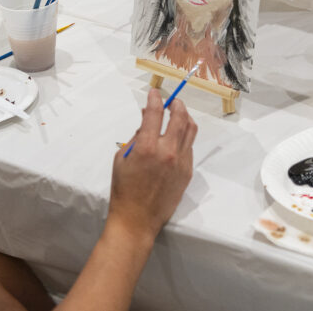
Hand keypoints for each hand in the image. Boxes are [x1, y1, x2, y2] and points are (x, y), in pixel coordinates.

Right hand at [108, 89, 197, 238]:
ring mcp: (181, 162)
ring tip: (179, 114)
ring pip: (190, 130)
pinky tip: (176, 137)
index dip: (155, 99)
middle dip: (176, 103)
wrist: (137, 220)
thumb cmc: (123, 189)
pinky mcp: (187, 172)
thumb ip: (136, 136)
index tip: (154, 92)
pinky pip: (189, 147)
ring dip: (185, 117)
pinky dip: (184, 137)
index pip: (155, 113)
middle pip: (180, 117)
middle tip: (171, 100)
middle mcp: (168, 152)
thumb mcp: (122, 159)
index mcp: (147, 147)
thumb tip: (146, 119)